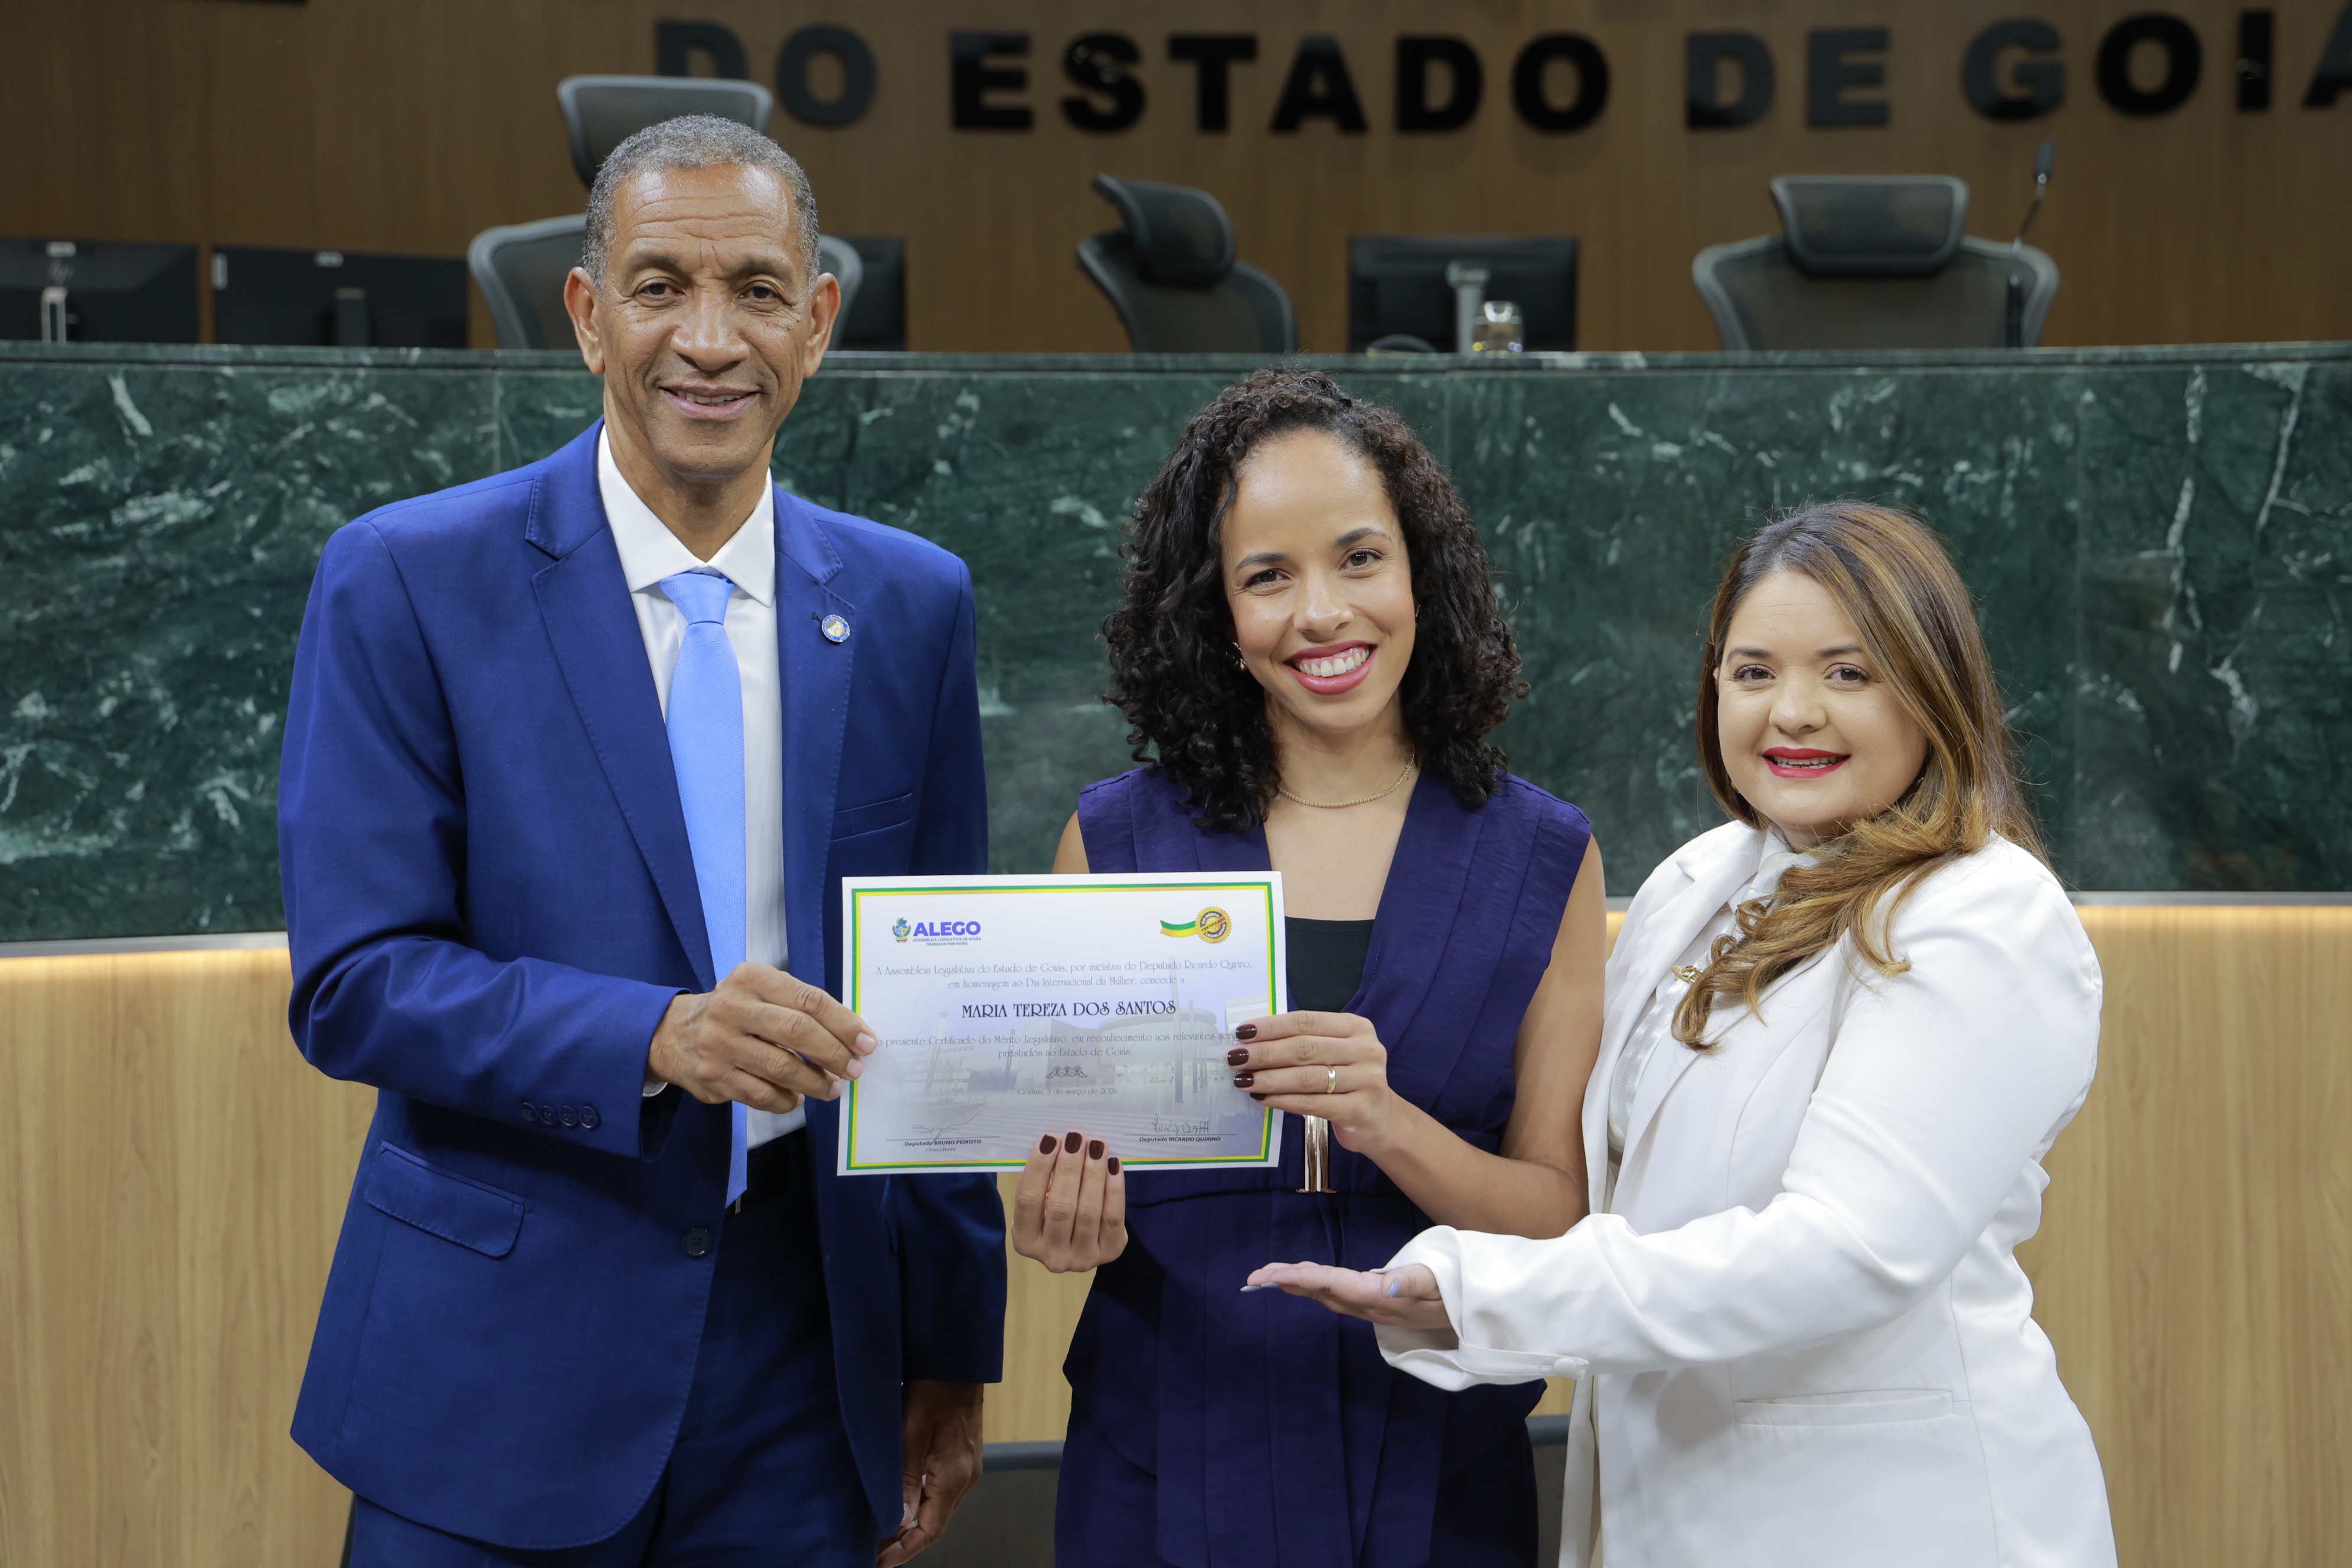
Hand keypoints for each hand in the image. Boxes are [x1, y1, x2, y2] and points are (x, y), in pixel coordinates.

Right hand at [646, 963, 876, 1111]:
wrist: (672, 1033)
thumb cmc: (734, 1011)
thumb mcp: (760, 992)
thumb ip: (798, 1006)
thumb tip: (849, 1037)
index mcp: (751, 979)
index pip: (808, 1000)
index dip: (843, 1023)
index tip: (865, 1042)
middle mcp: (732, 1007)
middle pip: (797, 1032)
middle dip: (834, 1054)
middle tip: (854, 1069)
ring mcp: (720, 1044)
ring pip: (781, 1068)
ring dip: (815, 1082)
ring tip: (831, 1088)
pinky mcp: (713, 1077)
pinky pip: (762, 1094)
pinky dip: (787, 1100)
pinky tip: (798, 1098)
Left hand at [877, 1380, 983, 1566]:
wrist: (958, 1361)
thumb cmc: (932, 1390)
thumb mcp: (910, 1434)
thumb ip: (905, 1479)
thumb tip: (899, 1522)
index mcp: (954, 1477)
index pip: (930, 1530)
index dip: (904, 1551)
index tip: (878, 1563)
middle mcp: (966, 1479)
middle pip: (936, 1525)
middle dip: (905, 1543)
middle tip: (873, 1553)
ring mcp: (967, 1469)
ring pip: (939, 1511)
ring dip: (912, 1527)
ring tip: (881, 1535)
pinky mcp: (963, 1459)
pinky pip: (942, 1494)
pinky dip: (921, 1507)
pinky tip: (902, 1506)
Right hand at [1010, 1130, 1126, 1271]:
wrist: (1083, 1240)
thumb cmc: (1055, 1210)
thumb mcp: (1041, 1200)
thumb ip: (1045, 1178)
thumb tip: (1058, 1141)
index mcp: (1025, 1241)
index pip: (1028, 1200)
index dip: (1039, 1168)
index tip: (1049, 1139)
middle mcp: (1052, 1257)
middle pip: (1060, 1207)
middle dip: (1069, 1168)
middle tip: (1076, 1138)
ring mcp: (1082, 1259)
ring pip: (1089, 1211)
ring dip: (1093, 1174)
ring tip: (1096, 1146)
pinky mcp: (1110, 1252)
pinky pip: (1113, 1217)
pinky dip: (1114, 1189)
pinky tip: (1113, 1165)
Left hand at [1228, 1012, 1399, 1152]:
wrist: (1380, 1120)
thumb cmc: (1347, 1080)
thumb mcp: (1334, 1052)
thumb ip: (1304, 1042)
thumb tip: (1253, 1040)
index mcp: (1356, 1027)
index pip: (1306, 1021)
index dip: (1272, 1026)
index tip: (1242, 1032)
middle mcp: (1366, 1050)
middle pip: (1305, 1048)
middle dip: (1265, 1053)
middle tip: (1236, 1057)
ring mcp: (1366, 1080)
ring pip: (1307, 1077)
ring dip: (1269, 1078)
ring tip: (1243, 1079)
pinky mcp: (1359, 1110)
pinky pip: (1312, 1103)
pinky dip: (1283, 1100)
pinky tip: (1262, 1098)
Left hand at [1243, 1261, 1449, 1330]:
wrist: (1468, 1315)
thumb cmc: (1453, 1290)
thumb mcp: (1437, 1282)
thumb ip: (1410, 1282)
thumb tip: (1382, 1284)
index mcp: (1378, 1297)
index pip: (1330, 1284)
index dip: (1297, 1279)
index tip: (1269, 1276)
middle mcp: (1368, 1305)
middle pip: (1320, 1292)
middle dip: (1286, 1282)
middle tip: (1253, 1278)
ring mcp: (1370, 1307)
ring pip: (1325, 1294)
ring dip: (1296, 1284)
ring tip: (1268, 1276)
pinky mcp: (1373, 1303)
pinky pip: (1336, 1293)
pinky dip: (1313, 1284)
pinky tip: (1303, 1278)